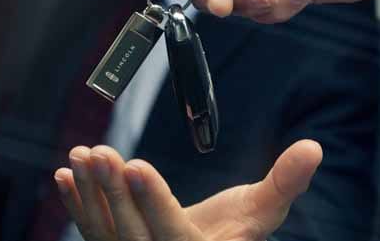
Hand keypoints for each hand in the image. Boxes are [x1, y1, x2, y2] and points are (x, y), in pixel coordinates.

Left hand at [53, 140, 322, 240]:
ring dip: (90, 195)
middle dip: (113, 192)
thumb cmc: (235, 232)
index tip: (135, 164)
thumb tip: (313, 147)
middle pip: (131, 234)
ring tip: (80, 155)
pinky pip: (92, 231)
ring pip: (105, 232)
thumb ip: (284, 182)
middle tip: (99, 152)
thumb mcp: (262, 211)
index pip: (172, 234)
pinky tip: (65, 174)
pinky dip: (76, 204)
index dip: (153, 202)